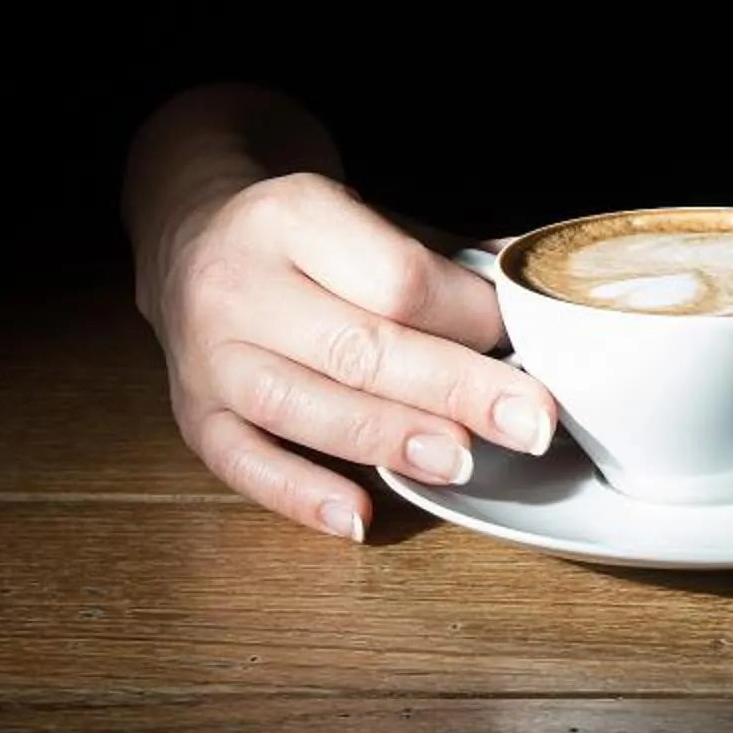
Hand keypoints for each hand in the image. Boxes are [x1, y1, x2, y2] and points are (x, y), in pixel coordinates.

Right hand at [136, 170, 558, 541]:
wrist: (191, 236)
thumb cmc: (306, 237)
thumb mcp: (368, 217)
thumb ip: (447, 260)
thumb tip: (541, 290)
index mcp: (291, 214)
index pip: (396, 278)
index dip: (467, 318)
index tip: (521, 342)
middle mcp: (238, 283)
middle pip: (358, 347)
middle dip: (454, 390)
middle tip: (528, 423)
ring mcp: (207, 354)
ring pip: (303, 408)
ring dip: (390, 440)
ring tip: (460, 462)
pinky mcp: (191, 413)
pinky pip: (242, 463)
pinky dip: (300, 495)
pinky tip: (357, 519)